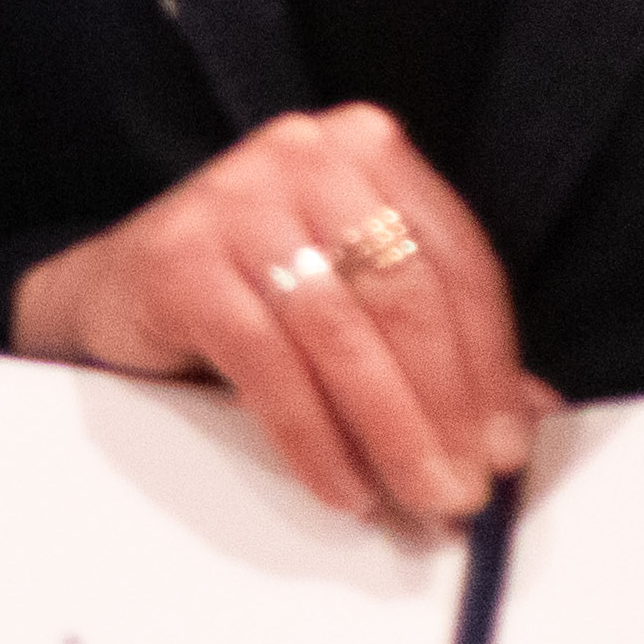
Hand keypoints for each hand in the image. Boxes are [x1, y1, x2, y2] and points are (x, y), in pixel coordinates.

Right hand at [8, 103, 533, 526]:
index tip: (505, 449)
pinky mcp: (179, 257)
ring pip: (341, 334)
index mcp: (364, 147)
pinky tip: (340, 486)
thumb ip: (438, 345)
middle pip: (404, 296)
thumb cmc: (253, 295)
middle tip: (462, 489)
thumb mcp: (353, 301)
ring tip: (414, 496)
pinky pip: (267, 364)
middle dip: (444, 407)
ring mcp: (234, 197)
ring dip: (389, 431)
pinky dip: (312, 438)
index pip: (456, 262)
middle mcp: (302, 153)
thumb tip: (528, 418)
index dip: (491, 365)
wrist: (115, 292)